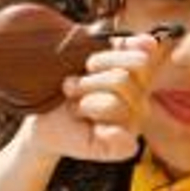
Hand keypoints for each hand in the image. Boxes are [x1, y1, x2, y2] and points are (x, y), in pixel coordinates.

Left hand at [21, 32, 163, 162]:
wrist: (38, 115)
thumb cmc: (61, 83)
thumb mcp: (83, 55)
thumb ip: (116, 44)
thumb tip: (151, 42)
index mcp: (136, 75)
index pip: (140, 57)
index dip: (107, 58)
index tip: (88, 64)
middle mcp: (140, 100)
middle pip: (123, 79)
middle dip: (89, 81)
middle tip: (72, 87)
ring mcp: (132, 125)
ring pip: (114, 103)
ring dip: (83, 102)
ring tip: (74, 107)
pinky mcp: (120, 148)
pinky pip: (122, 138)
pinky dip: (107, 132)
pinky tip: (93, 129)